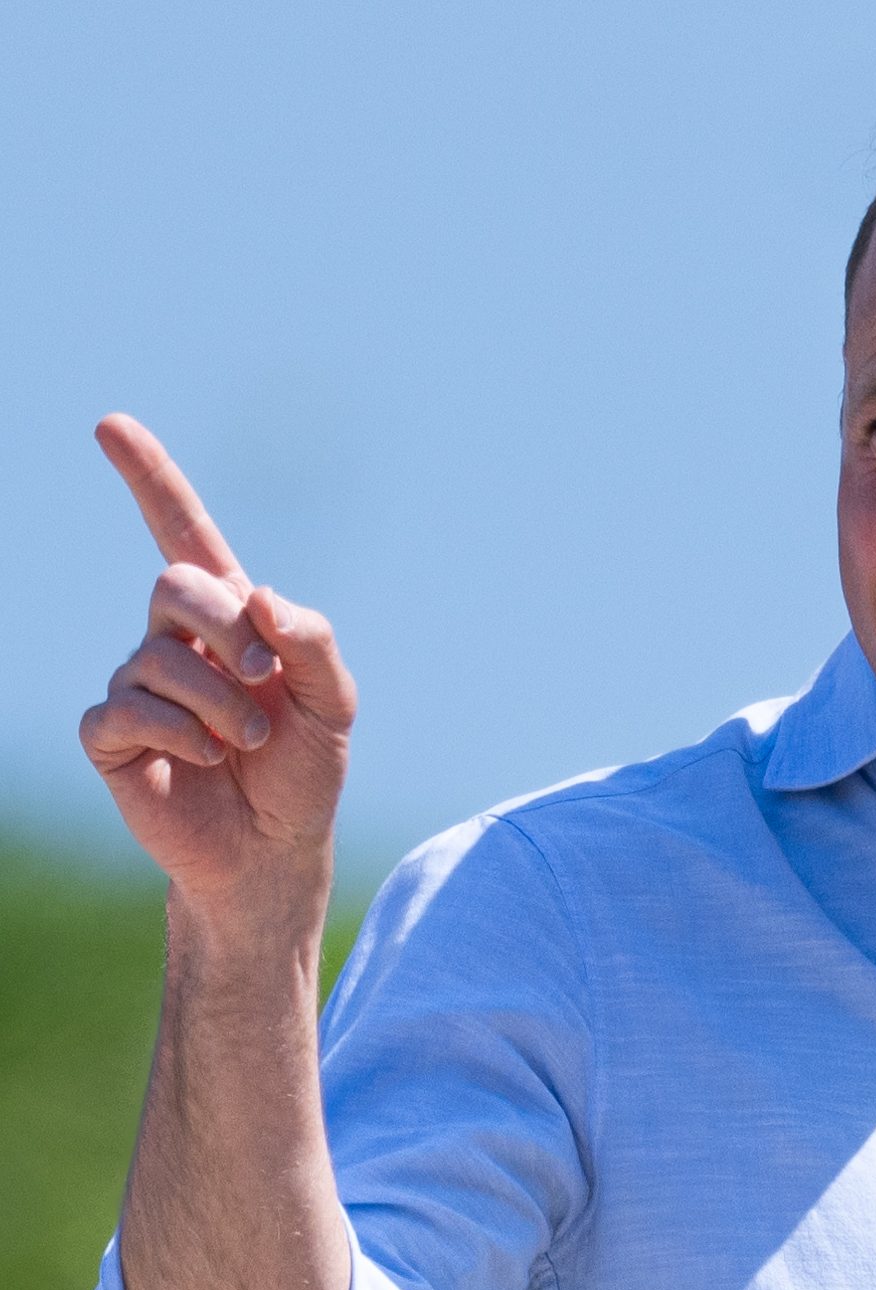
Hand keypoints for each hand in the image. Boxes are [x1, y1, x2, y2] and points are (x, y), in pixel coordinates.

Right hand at [79, 414, 357, 912]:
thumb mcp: (334, 701)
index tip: (110, 424)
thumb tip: (261, 595)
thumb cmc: (305, 769)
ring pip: (157, 655)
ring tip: (245, 742)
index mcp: (231, 616)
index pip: (181, 531)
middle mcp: (176, 639)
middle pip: (175, 584)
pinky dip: (179, 732)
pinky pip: (126, 708)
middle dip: (227, 629)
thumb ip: (312, 638)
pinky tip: (204, 758)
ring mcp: (138, 684)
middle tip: (265, 680)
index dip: (148, 478)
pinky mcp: (111, 733)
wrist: (275, 847)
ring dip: (218, 701)